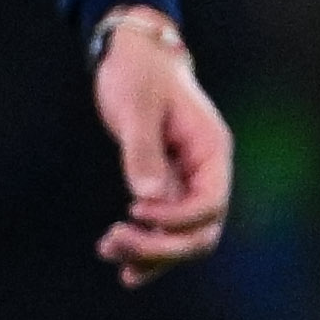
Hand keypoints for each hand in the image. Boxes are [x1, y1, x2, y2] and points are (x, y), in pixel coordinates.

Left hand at [89, 14, 233, 285]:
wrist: (135, 55)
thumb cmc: (140, 72)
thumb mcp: (138, 106)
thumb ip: (143, 150)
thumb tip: (147, 198)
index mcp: (211, 149)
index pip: (210, 202)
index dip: (176, 218)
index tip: (135, 209)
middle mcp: (205, 171)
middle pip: (201, 231)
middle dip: (162, 246)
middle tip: (115, 240)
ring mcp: (186, 181)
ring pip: (183, 237)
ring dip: (150, 252)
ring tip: (108, 249)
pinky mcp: (164, 186)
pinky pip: (164, 229)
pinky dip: (147, 248)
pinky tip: (122, 264)